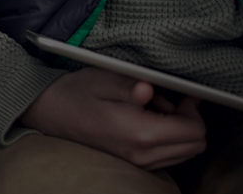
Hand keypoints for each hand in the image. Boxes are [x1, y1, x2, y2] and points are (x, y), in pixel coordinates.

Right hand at [18, 66, 206, 169]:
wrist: (48, 111)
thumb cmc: (75, 93)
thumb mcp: (104, 80)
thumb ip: (133, 86)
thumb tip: (151, 89)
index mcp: (140, 134)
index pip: (194, 131)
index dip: (194, 109)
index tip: (183, 94)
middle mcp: (142, 155)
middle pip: (194, 145)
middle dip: (188, 120)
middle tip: (169, 100)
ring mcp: (137, 162)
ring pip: (184, 152)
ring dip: (176, 129)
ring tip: (152, 109)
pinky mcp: (133, 162)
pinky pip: (167, 155)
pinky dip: (165, 138)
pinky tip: (144, 120)